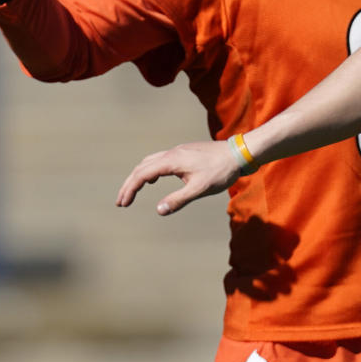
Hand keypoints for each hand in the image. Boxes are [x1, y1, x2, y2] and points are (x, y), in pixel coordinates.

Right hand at [116, 140, 243, 214]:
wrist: (239, 153)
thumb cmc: (221, 171)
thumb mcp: (200, 189)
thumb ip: (178, 200)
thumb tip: (159, 210)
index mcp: (172, 161)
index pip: (142, 174)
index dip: (129, 189)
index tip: (122, 204)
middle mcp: (172, 153)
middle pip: (142, 167)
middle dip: (129, 184)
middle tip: (121, 202)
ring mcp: (178, 151)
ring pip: (150, 162)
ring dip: (139, 176)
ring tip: (133, 192)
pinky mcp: (185, 152)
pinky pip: (160, 160)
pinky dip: (150, 170)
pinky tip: (155, 179)